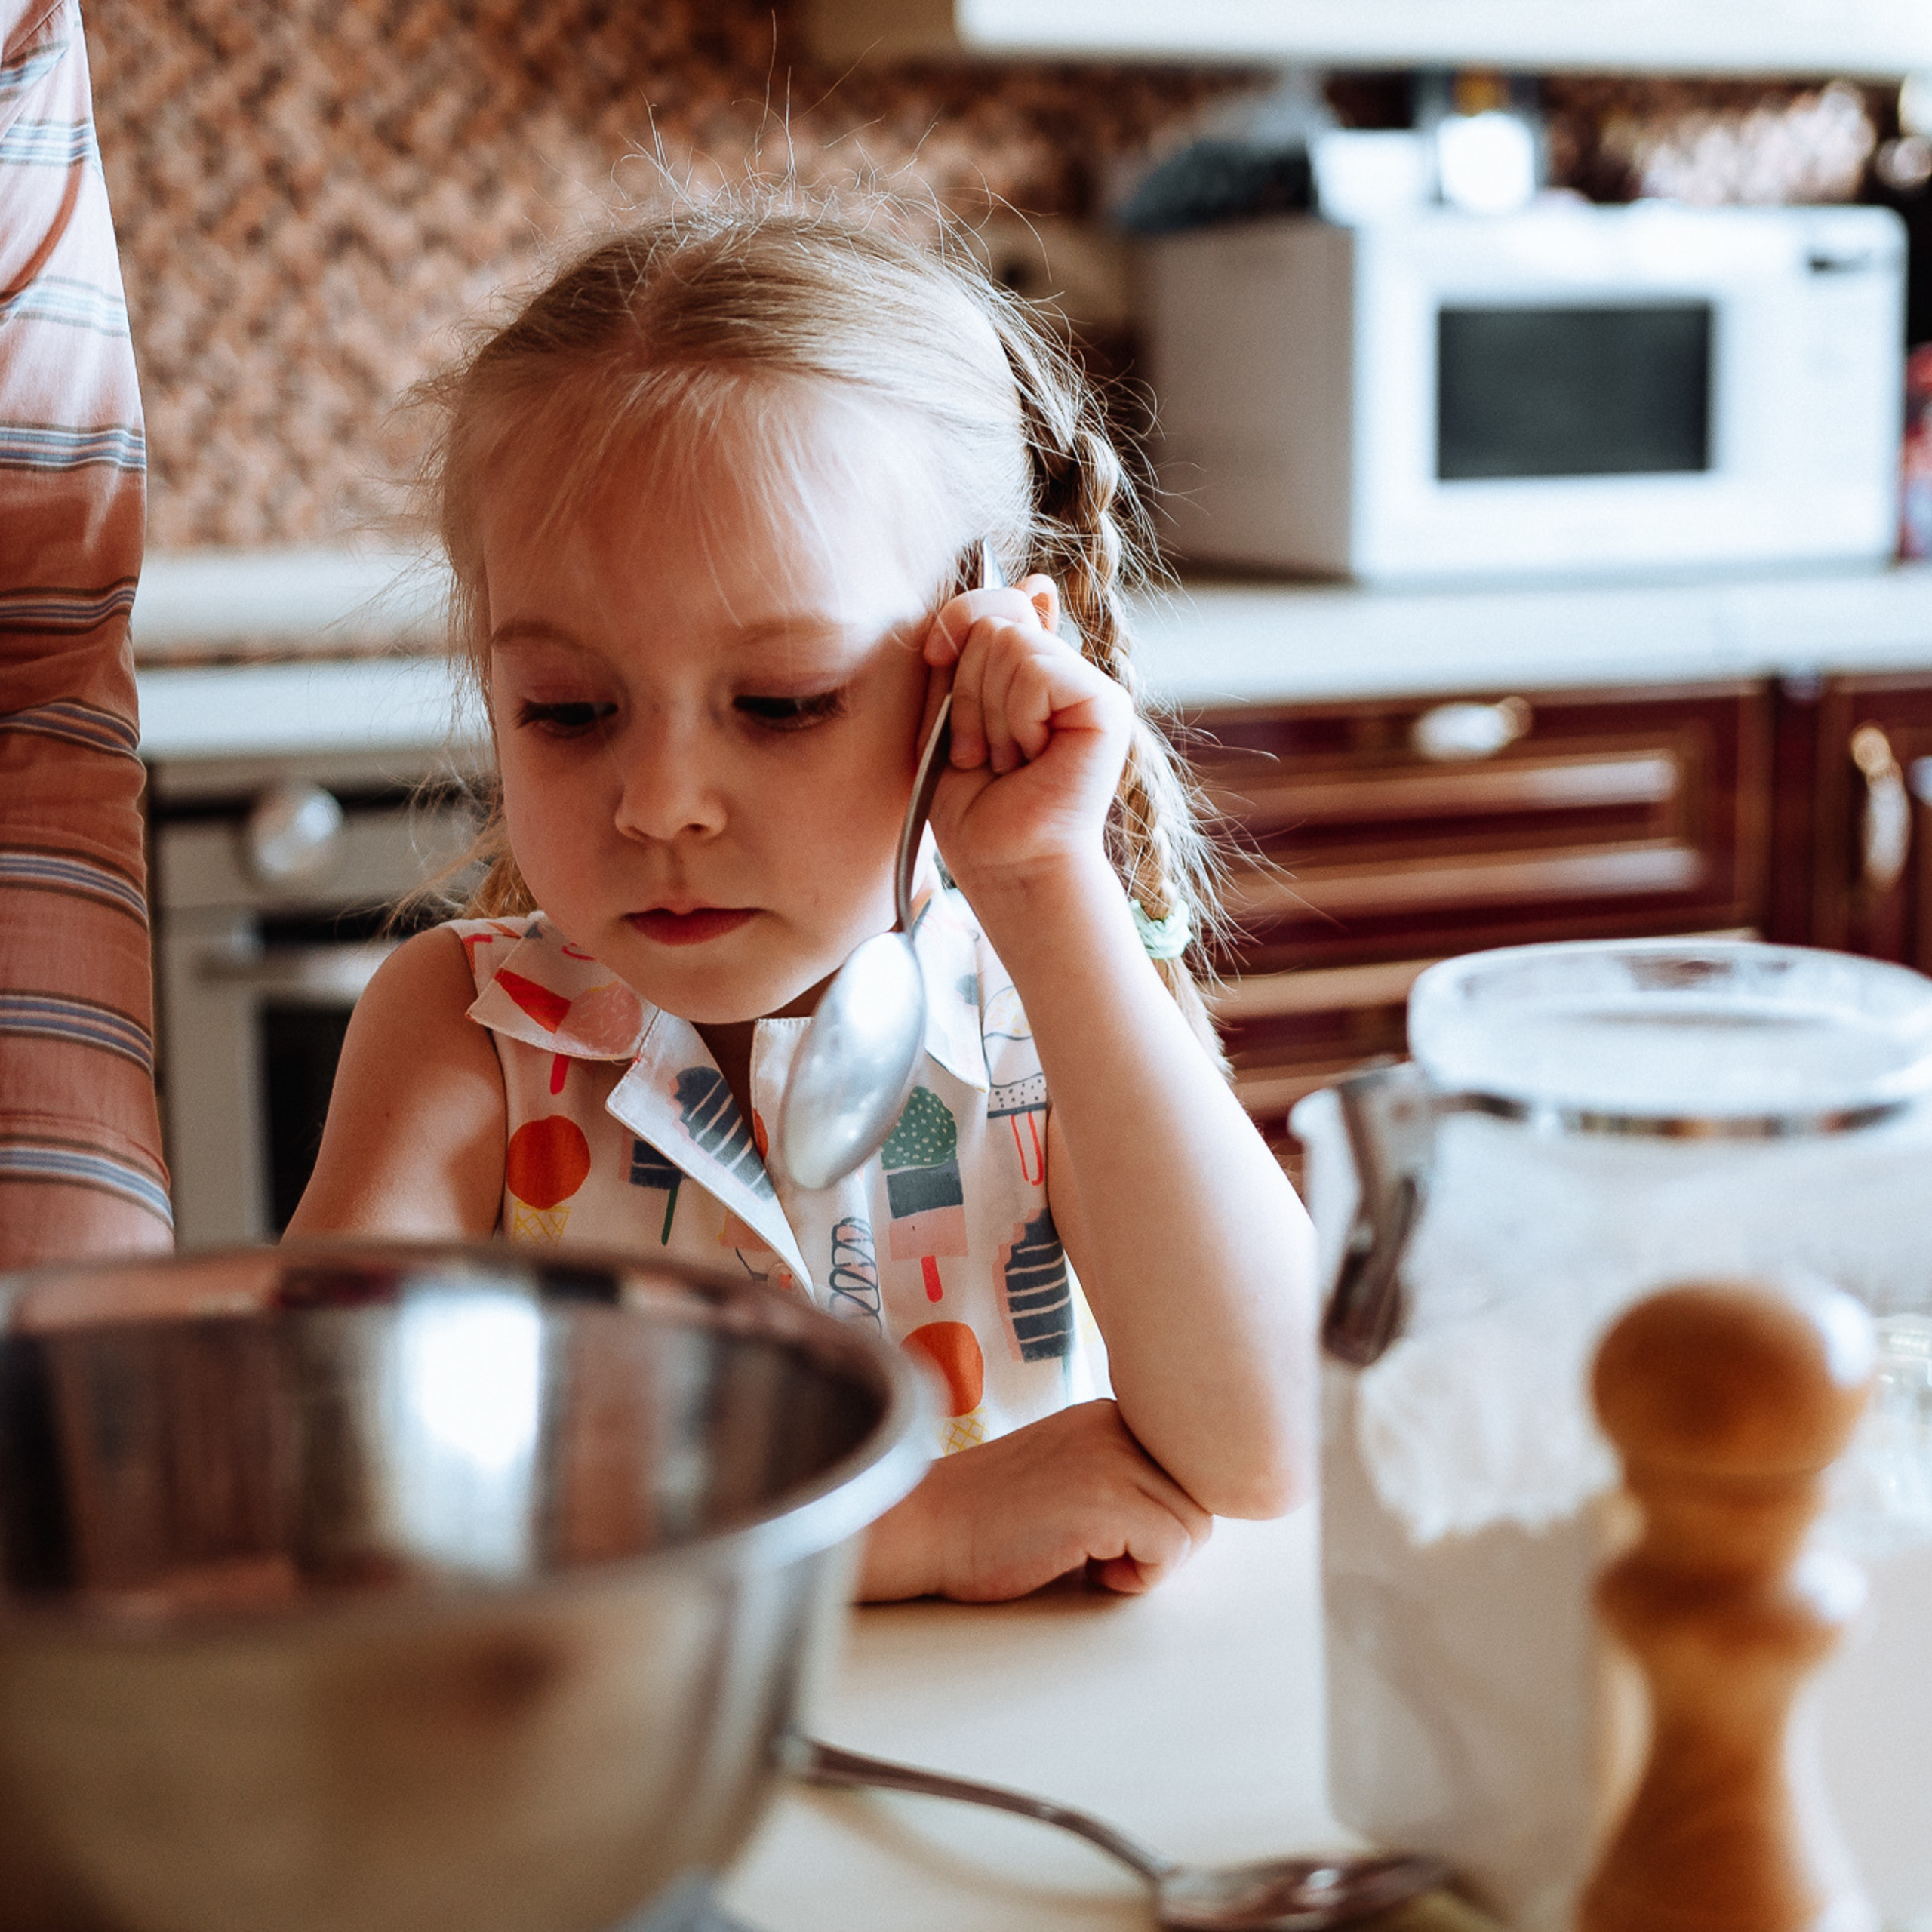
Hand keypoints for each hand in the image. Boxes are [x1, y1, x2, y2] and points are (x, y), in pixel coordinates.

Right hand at [858, 1399, 1212, 1602]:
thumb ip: (1122, 1477)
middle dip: (1162, 1542)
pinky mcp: (1104, 1499)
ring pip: (1192, 1525)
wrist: (925, 1526)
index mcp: (1108, 1415)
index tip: (1112, 1536)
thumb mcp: (1069, 1474)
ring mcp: (1110, 1457)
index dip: (1159, 1518)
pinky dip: (1138, 1577)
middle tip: (1103, 1554)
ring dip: (1151, 1561)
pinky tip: (1087, 1568)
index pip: (1186, 1470)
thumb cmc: (988, 1519)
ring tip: (1092, 1558)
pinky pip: (1170, 1549)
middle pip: (1198, 1498)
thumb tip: (1191, 1514)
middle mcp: (1115, 1424)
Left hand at [919, 577, 1131, 906]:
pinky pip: (1038, 669)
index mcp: (1029, 668)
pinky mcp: (1107, 704)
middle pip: (992, 619)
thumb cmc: (974, 804)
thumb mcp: (950, 710)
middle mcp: (1062, 669)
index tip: (938, 666)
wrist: (1003, 861)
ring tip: (1007, 761)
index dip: (955, 628)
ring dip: (988, 714)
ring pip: (1010, 643)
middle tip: (983, 752)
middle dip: (966, 692)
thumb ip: (974, 646)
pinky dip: (1017, 718)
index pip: (994, 600)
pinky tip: (1032, 758)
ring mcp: (1088, 685)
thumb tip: (1034, 583)